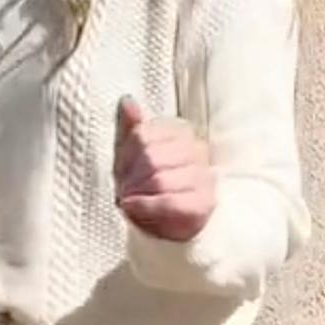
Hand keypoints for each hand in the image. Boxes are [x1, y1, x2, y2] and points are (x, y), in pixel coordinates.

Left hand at [114, 96, 214, 241]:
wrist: (161, 223)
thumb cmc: (143, 184)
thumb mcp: (129, 155)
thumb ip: (129, 128)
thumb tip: (127, 101)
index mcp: (179, 132)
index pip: (142, 135)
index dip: (124, 156)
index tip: (119, 170)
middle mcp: (197, 150)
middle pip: (150, 157)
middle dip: (129, 176)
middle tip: (122, 188)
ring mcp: (205, 177)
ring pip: (160, 179)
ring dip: (136, 193)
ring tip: (128, 199)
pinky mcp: (205, 203)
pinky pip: (171, 202)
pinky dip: (146, 206)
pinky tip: (133, 207)